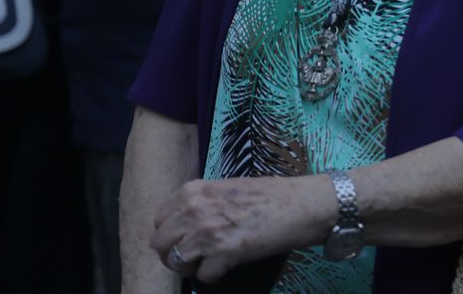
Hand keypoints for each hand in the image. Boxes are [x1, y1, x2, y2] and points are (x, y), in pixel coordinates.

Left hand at [151, 175, 334, 283]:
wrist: (303, 204)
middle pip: (160, 243)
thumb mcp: (230, 187)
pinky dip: (214, 276)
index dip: (170, 233)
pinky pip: (203, 276)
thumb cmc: (273, 195)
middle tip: (192, 257)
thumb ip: (204, 201)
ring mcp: (208, 232)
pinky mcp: (224, 253)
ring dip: (190, 267)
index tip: (183, 239)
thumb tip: (186, 221)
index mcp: (195, 191)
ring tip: (208, 263)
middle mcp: (195, 210)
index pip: (159, 219)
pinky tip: (227, 267)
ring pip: (176, 262)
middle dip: (173, 254)